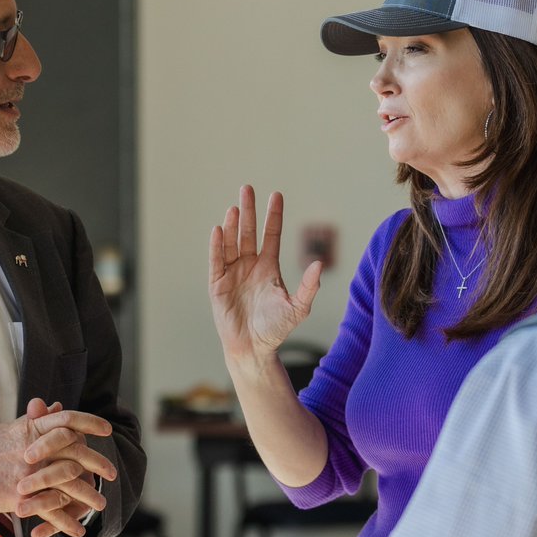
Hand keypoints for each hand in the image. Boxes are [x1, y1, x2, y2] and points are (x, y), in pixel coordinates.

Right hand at [0, 398, 113, 517]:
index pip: (68, 420)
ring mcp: (29, 474)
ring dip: (88, 496)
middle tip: (111, 473)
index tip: (107, 430)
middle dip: (98, 463)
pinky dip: (66, 523)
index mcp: (31, 429)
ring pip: (69, 484)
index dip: (90, 423)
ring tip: (100, 504)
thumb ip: (34, 420)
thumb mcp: (8, 429)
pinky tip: (77, 530)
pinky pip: (50, 512)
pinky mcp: (21, 498)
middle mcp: (34, 449)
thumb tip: (54, 405)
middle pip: (77, 453)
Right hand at [209, 185, 321, 359]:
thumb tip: (319, 264)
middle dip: (248, 210)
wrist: (254, 349)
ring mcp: (232, 273)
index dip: (273, 215)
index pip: (270, 234)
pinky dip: (217, 245)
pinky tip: (219, 229)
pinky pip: (216, 260)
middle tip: (248, 188)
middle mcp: (249, 265)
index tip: (276, 195)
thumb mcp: (298, 308)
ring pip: (231, 242)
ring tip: (235, 207)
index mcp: (268, 267)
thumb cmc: (276, 329)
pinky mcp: (218, 284)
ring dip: (232, 225)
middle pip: (248, 232)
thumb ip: (308, 287)